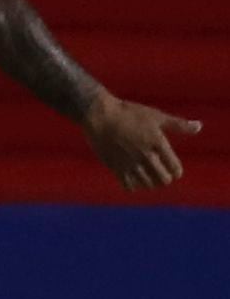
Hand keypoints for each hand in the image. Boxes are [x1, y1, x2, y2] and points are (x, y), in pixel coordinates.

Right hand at [82, 92, 199, 190]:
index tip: (173, 169)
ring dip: (150, 183)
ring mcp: (130, 162)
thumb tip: (199, 127)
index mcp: (157, 143)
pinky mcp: (115, 167)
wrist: (99, 115)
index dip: (176, 171)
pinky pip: (129, 186)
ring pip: (147, 184)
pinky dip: (134, 185)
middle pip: (163, 179)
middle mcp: (145, 155)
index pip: (175, 168)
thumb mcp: (156, 116)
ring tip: (148, 177)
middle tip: (160, 174)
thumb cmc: (128, 113)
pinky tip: (133, 178)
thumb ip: (178, 125)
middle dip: (164, 178)